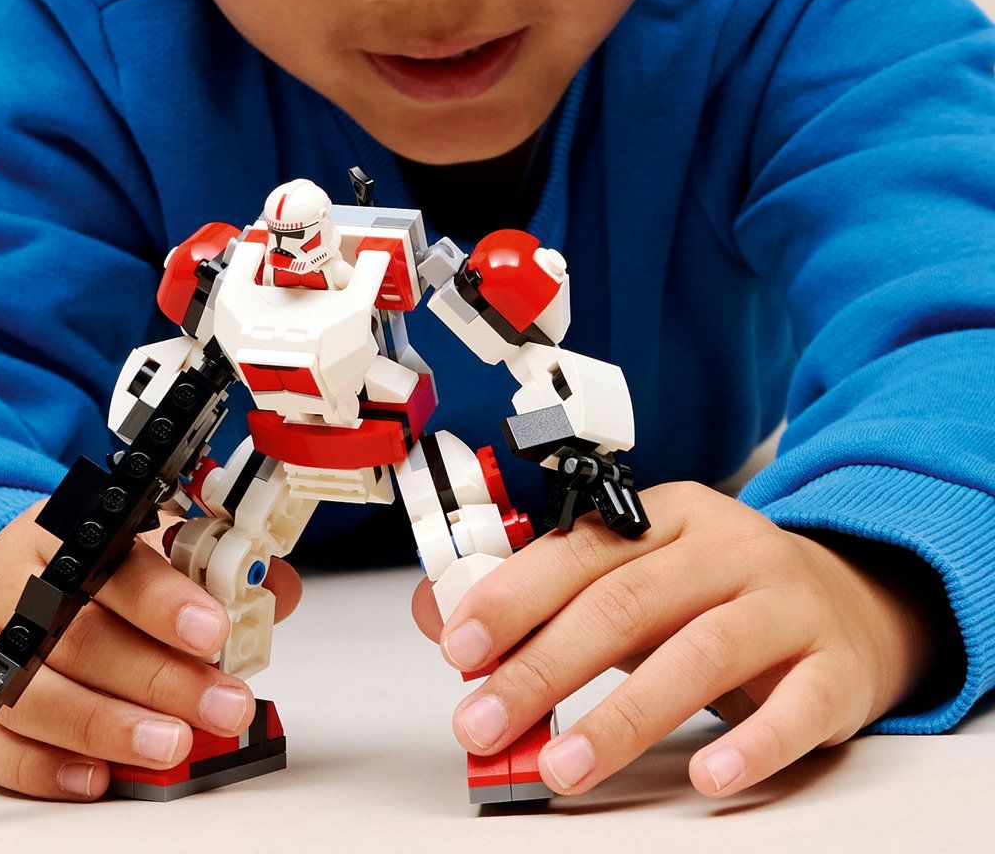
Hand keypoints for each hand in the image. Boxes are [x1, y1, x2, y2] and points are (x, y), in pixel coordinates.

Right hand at [0, 500, 300, 799]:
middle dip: (163, 678)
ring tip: (174, 745)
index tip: (215, 632)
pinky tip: (98, 777)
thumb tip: (275, 590)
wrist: (7, 580)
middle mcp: (16, 588)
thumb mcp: (149, 543)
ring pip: (41, 696)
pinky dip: (46, 770)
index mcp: (66, 532)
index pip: (116, 564)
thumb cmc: (94, 567)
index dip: (165, 601)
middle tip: (224, 705)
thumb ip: (214, 565)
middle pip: (85, 638)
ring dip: (113, 727)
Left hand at [411, 480, 941, 797]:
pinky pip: (795, 709)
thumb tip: (443, 622)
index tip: (459, 646)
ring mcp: (787, 605)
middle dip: (544, 667)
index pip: (581, 550)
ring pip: (699, 654)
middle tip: (484, 722)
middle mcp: (728, 548)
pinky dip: (751, 745)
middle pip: (627, 602)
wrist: (852, 604)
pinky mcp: (836, 668)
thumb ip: (549, 597)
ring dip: (622, 718)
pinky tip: (706, 779)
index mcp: (670, 517)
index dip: (514, 597)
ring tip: (561, 768)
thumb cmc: (718, 595)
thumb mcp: (638, 579)